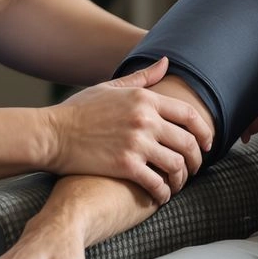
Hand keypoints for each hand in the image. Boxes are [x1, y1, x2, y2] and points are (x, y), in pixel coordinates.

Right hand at [46, 57, 210, 204]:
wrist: (51, 134)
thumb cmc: (79, 111)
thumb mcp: (110, 87)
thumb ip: (142, 78)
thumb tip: (166, 62)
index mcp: (145, 99)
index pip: (189, 115)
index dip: (204, 132)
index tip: (206, 145)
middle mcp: (145, 120)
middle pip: (189, 142)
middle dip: (197, 160)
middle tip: (193, 169)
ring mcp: (136, 143)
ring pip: (177, 165)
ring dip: (182, 179)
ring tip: (177, 184)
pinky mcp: (125, 166)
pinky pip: (157, 183)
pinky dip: (164, 193)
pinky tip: (161, 196)